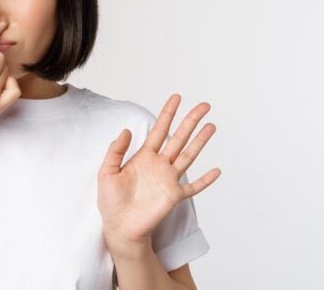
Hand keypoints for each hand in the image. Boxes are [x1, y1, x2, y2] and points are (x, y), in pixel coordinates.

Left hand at [97, 94, 220, 250]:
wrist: (119, 226)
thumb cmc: (110, 201)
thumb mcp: (106, 171)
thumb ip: (116, 151)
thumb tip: (126, 131)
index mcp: (143, 156)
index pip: (159, 129)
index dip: (167, 113)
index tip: (177, 97)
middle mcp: (159, 165)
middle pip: (179, 137)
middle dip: (191, 121)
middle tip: (204, 105)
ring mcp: (168, 180)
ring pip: (188, 155)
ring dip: (200, 141)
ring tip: (211, 126)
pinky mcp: (173, 196)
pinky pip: (193, 187)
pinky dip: (205, 180)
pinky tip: (216, 170)